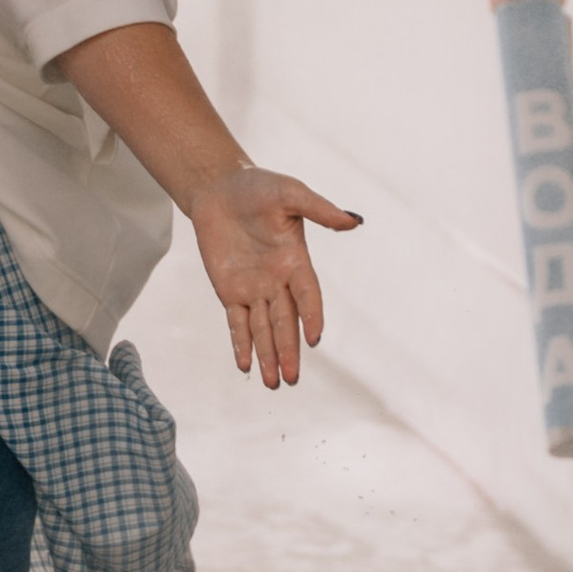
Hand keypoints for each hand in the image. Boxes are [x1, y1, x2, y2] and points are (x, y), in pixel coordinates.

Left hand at [186, 164, 360, 389]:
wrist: (219, 188)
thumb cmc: (258, 187)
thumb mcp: (290, 194)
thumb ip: (319, 209)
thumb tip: (353, 221)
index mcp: (296, 260)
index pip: (308, 295)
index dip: (312, 316)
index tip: (315, 339)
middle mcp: (278, 280)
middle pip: (286, 322)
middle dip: (288, 351)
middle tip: (293, 380)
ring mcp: (254, 289)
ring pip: (263, 329)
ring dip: (269, 356)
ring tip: (275, 383)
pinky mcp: (230, 291)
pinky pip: (237, 323)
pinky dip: (241, 343)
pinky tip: (246, 366)